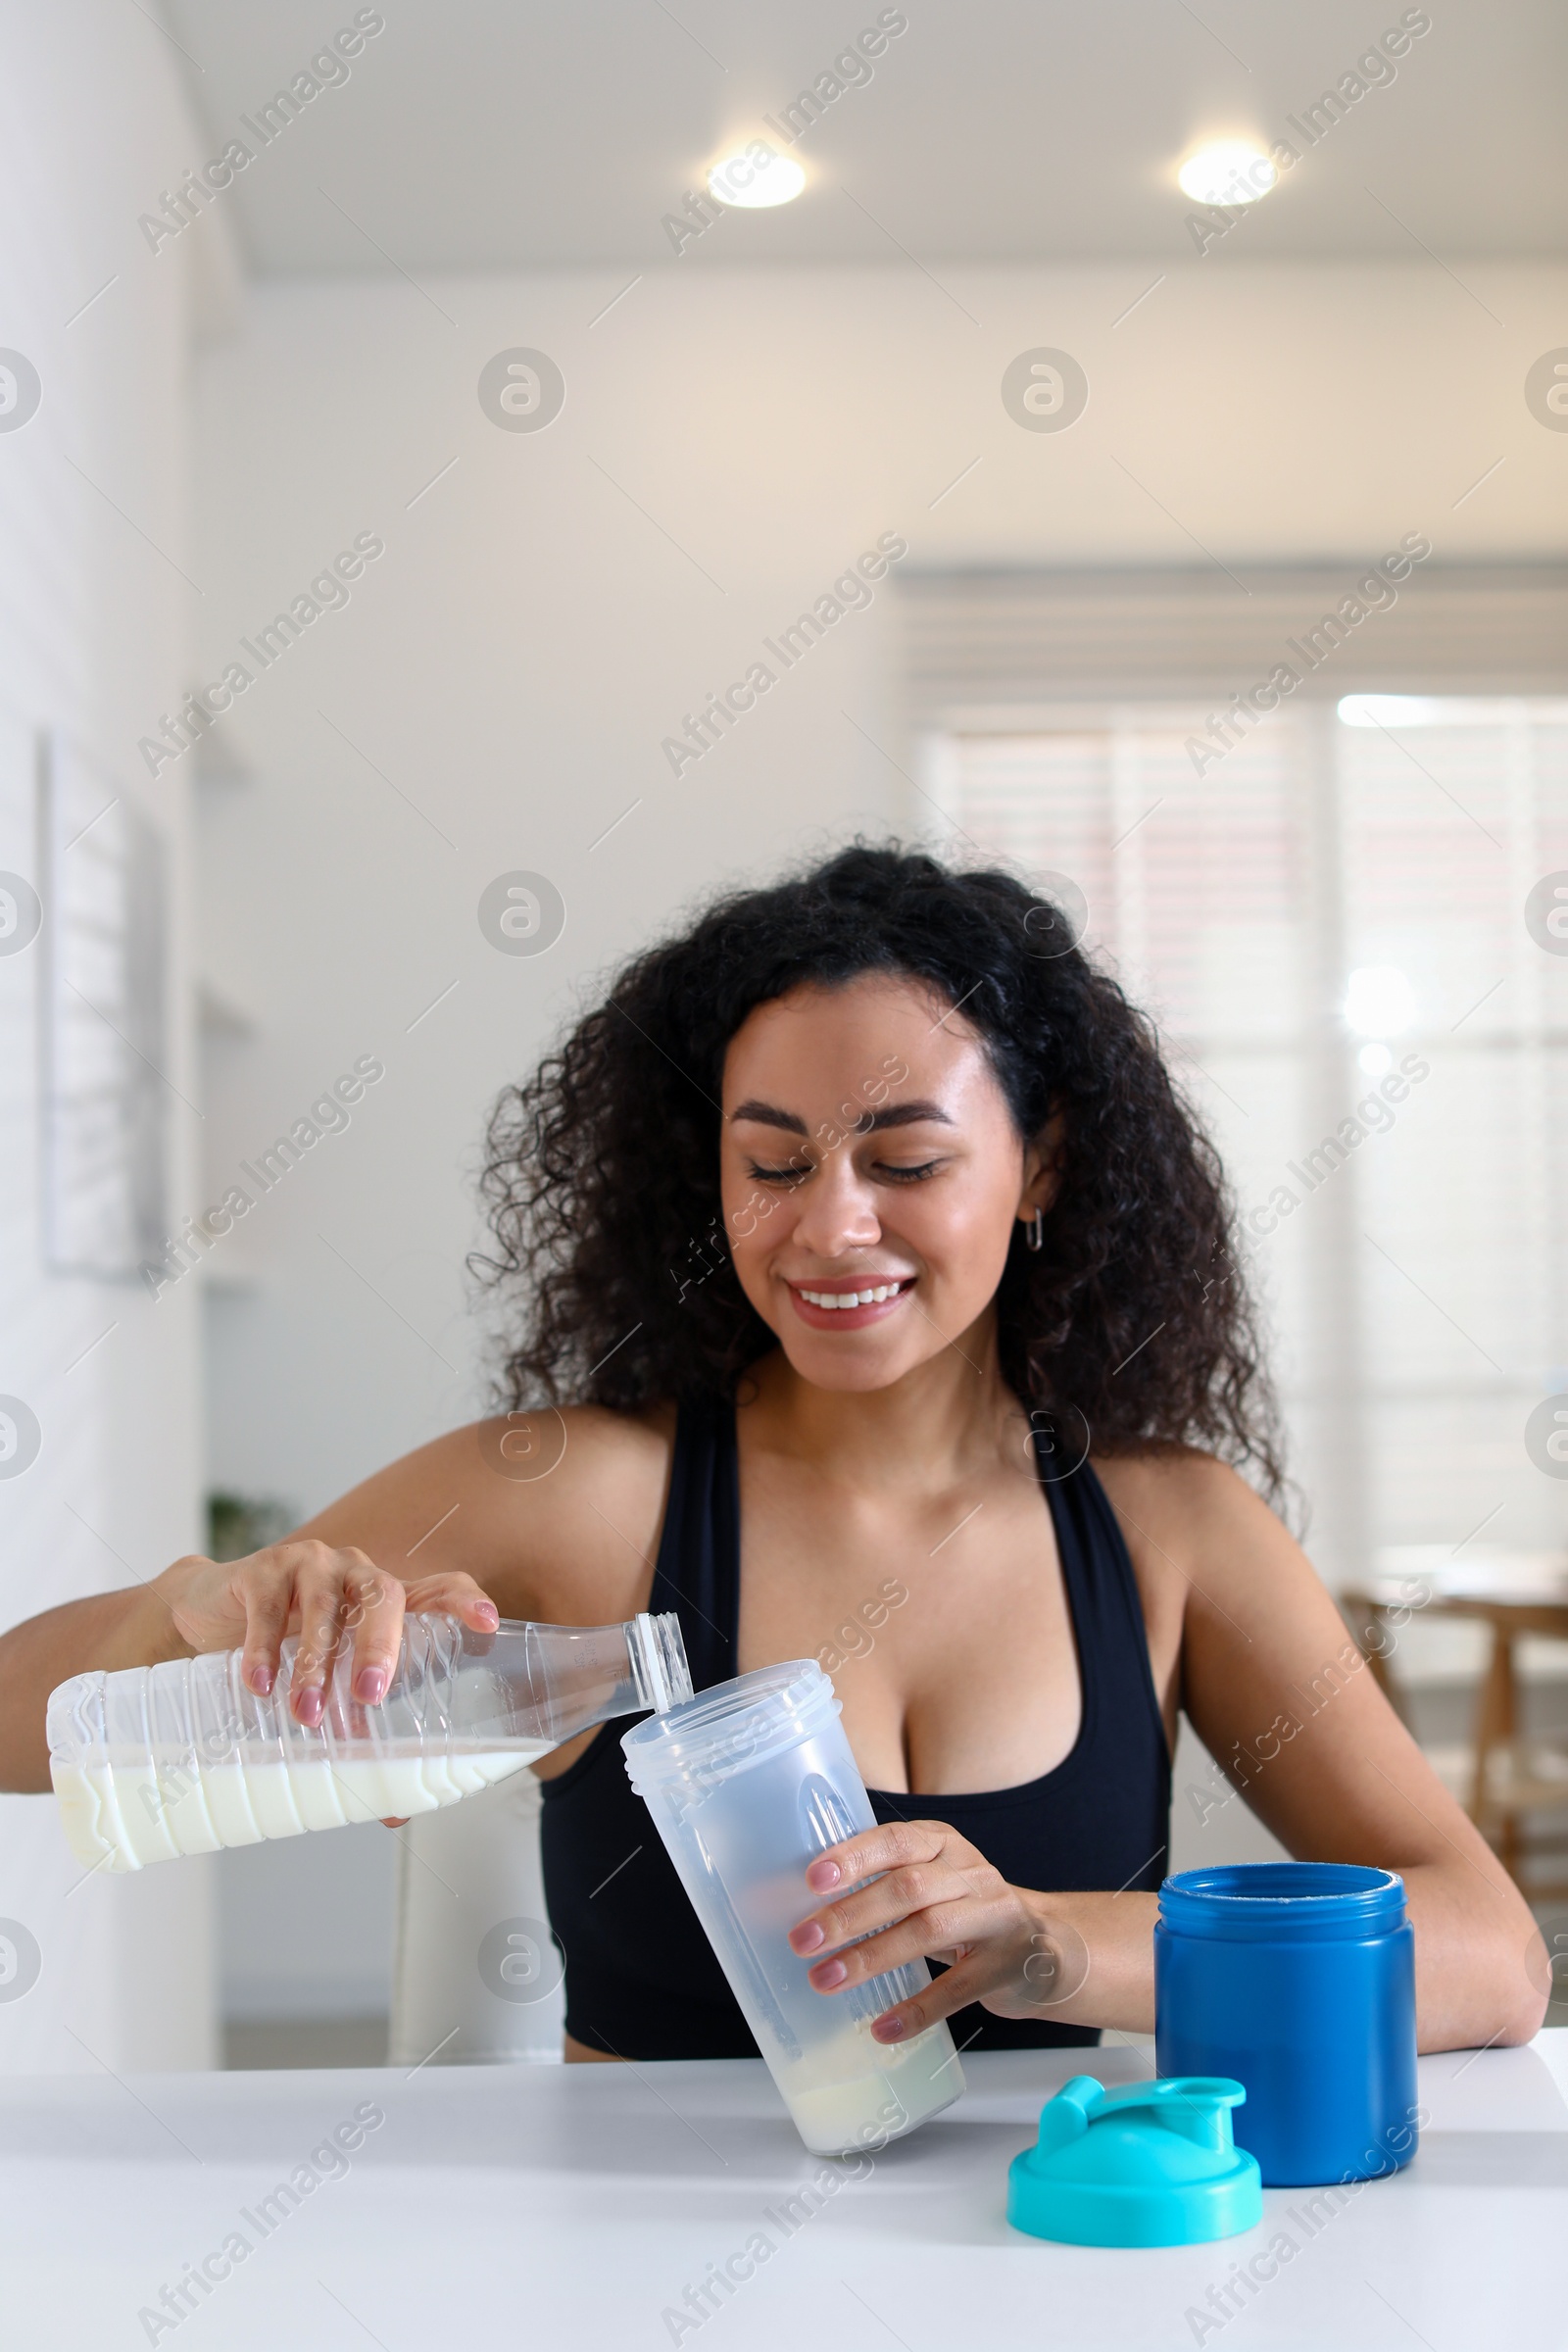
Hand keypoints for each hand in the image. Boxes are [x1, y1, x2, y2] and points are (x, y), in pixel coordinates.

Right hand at [153, 1541, 499, 1726]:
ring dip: (315, 1664)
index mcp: (384, 1600)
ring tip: (305, 1714)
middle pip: (384, 1595)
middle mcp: (356, 1574)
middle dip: (382, 1644)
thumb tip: (394, 1812)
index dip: (464, 1601)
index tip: (488, 1623)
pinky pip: (267, 1609)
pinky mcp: (262, 1569)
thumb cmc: (288, 1644)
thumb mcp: (329, 1681)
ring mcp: (310, 1565)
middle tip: (371, 1694)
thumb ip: (360, 1733)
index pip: (437, 1589)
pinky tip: (258, 1685)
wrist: (209, 1610)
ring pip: (323, 1609)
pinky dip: (263, 1650)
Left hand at [786, 1818, 1090, 2041]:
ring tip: (826, 1979)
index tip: (814, 1878)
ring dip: (871, 1956)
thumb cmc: (968, 1909)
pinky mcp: (1006, 1965)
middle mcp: (971, 1874)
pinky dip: (918, 2009)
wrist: (1048, 1944)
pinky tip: (883, 2027)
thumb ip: (886, 1882)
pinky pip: (958, 1989)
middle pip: (907, 1887)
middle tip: (803, 1940)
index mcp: (943, 1845)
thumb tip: (806, 1906)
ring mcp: (993, 1918)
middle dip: (850, 1913)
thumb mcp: (936, 1879)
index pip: (896, 1840)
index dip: (855, 1856)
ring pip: (928, 1931)